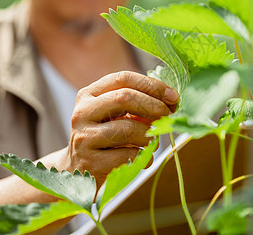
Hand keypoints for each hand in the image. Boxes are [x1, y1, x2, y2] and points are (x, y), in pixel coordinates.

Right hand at [63, 71, 178, 184]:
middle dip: (154, 106)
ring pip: (128, 128)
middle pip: (124, 98)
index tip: (173, 96)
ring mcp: (84, 138)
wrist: (79, 174)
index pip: (123, 78)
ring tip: (153, 141)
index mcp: (89, 95)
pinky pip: (127, 155)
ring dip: (149, 135)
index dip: (152, 85)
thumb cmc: (105, 140)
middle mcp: (82, 112)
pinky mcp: (91, 162)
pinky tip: (143, 158)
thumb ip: (137, 105)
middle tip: (169, 115)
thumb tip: (171, 100)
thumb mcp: (115, 117)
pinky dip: (143, 156)